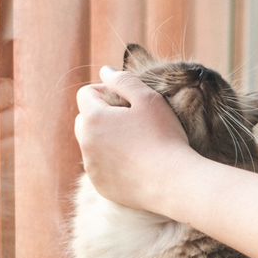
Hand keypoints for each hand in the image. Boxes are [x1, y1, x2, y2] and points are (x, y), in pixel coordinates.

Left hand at [74, 66, 195, 212]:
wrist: (173, 181)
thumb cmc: (163, 136)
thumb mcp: (148, 99)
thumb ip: (123, 80)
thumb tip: (105, 72)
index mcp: (94, 118)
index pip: (86, 93)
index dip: (105, 90)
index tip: (127, 99)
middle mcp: (85, 143)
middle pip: (84, 119)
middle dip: (102, 114)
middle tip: (130, 119)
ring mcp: (91, 166)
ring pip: (91, 143)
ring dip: (106, 138)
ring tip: (136, 142)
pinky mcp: (100, 185)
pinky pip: (99, 166)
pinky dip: (111, 161)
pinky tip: (135, 162)